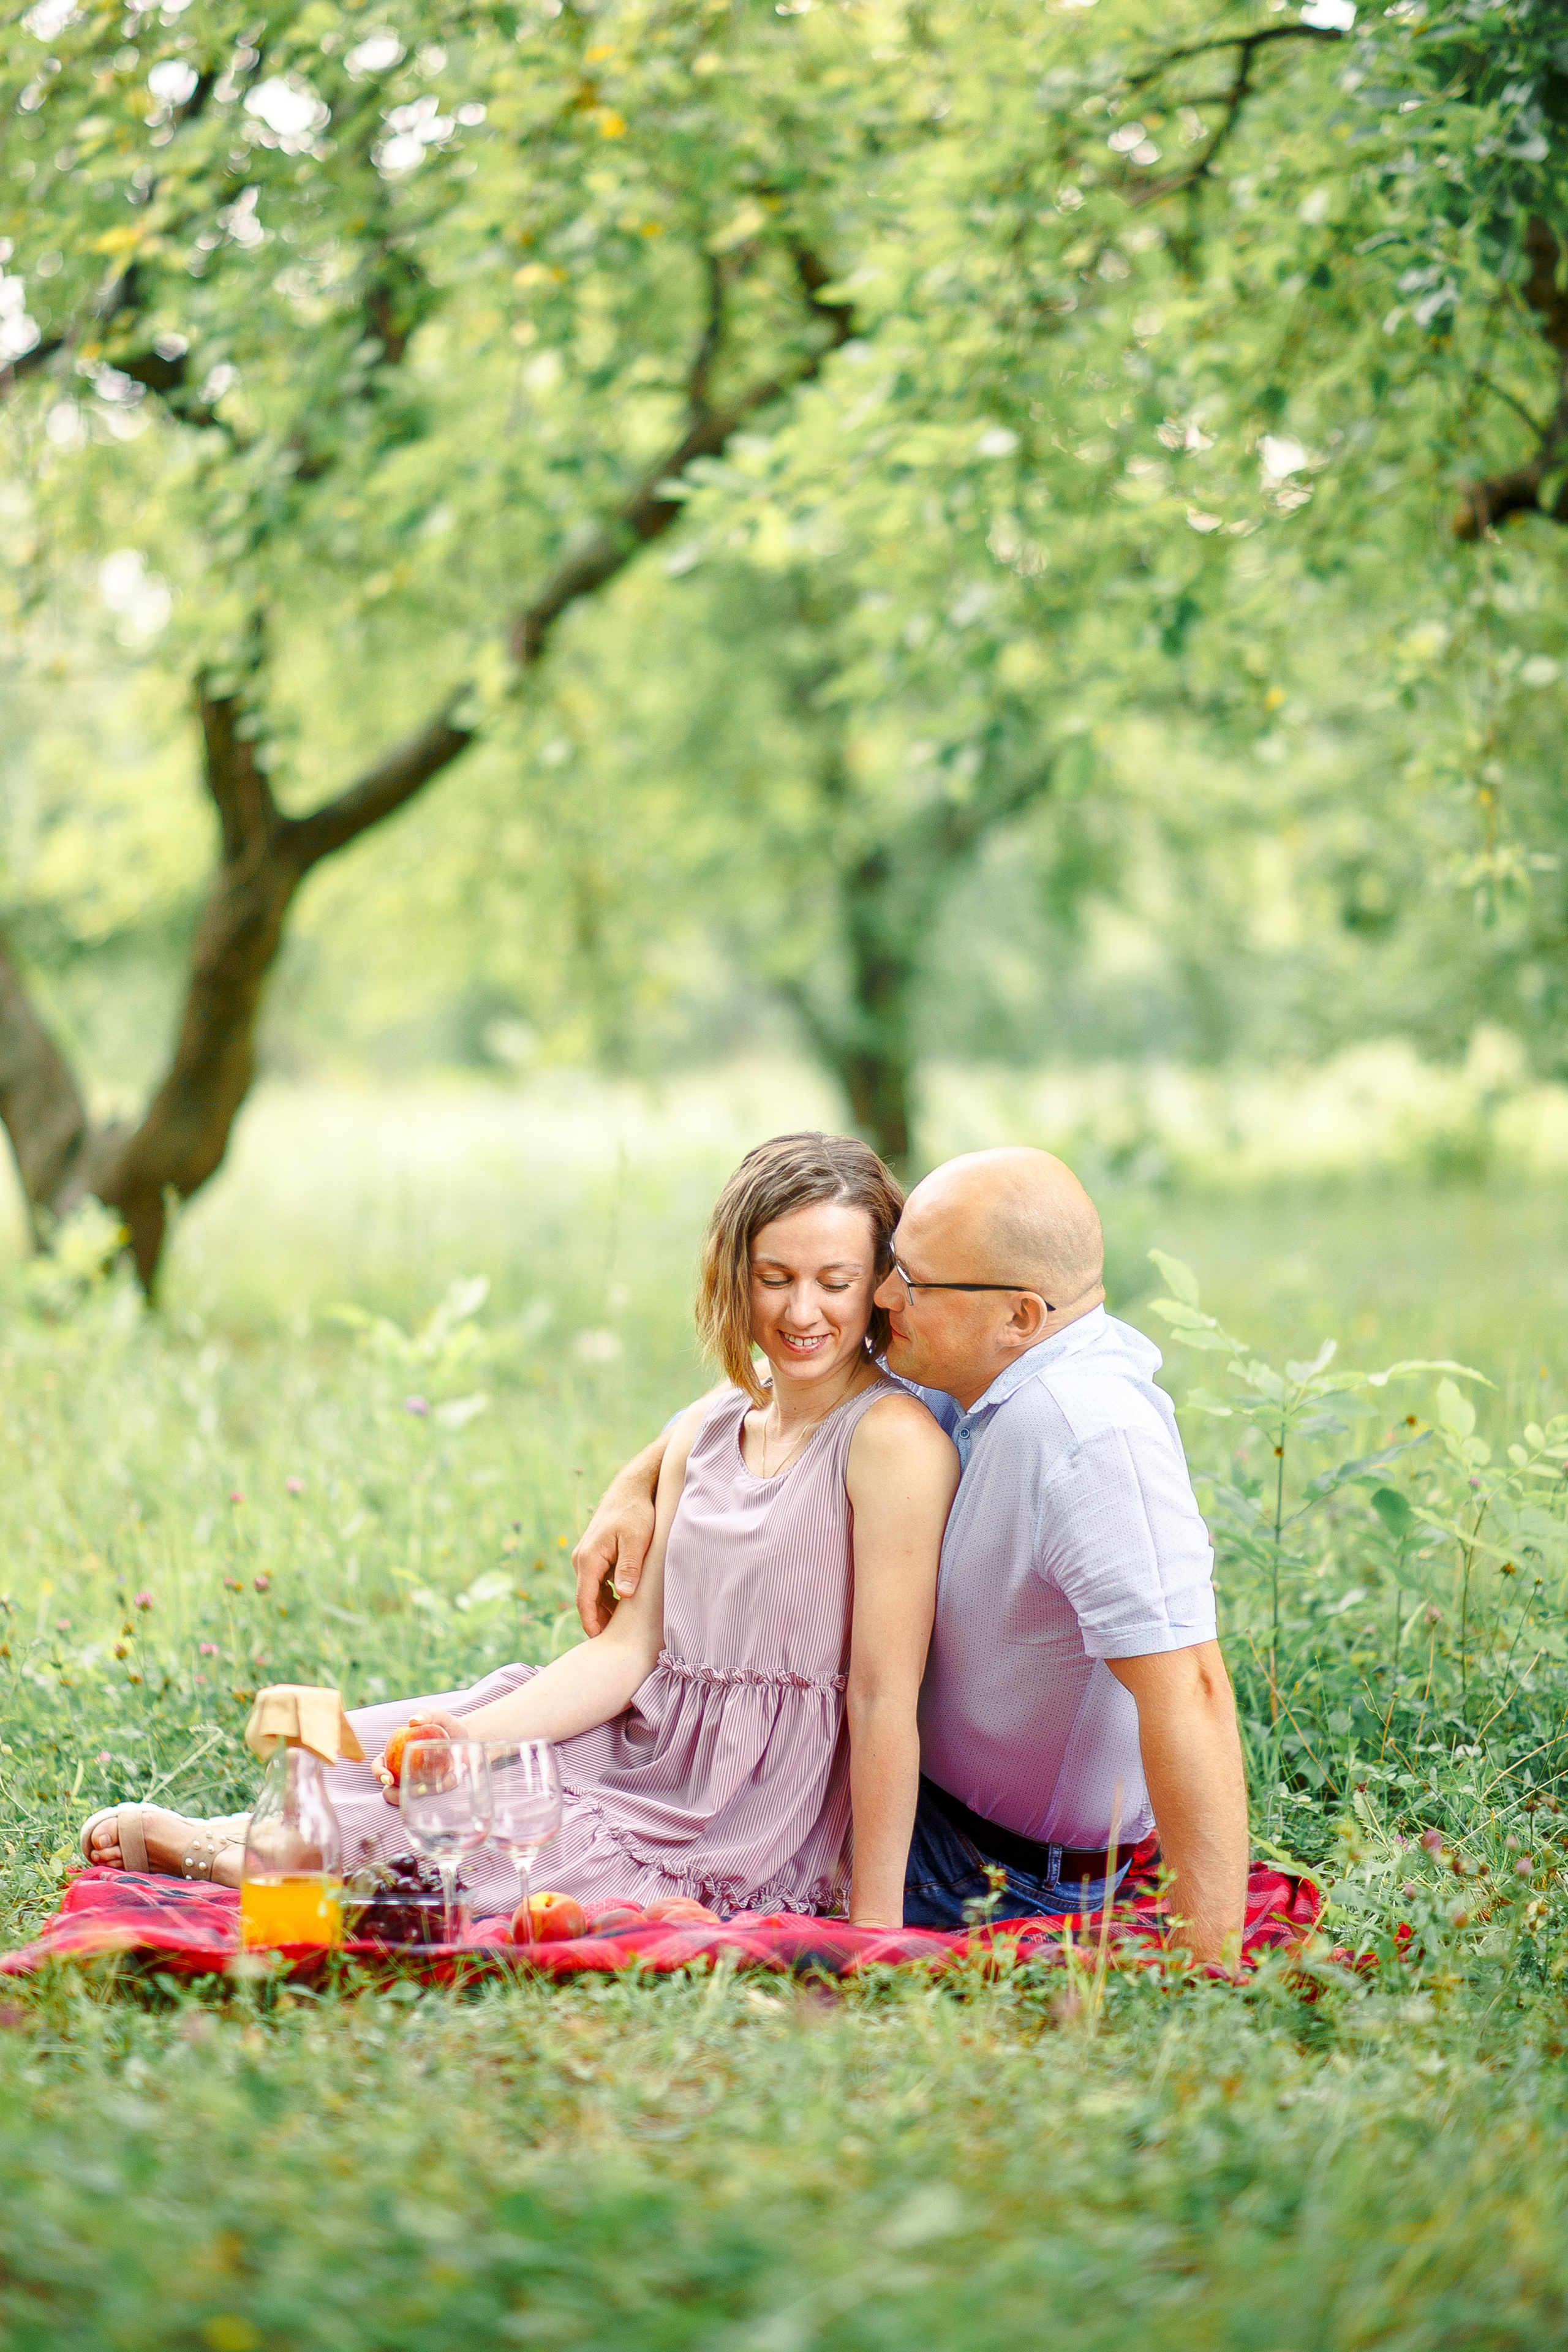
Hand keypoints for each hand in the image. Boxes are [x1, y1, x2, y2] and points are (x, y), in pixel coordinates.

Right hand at [373, 1709, 468, 1805]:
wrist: (464, 1737)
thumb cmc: (445, 1725)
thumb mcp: (438, 1716)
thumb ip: (427, 1714)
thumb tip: (413, 1720)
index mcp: (393, 1755)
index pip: (378, 1767)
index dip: (379, 1774)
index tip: (389, 1778)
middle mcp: (401, 1773)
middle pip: (389, 1791)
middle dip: (398, 1796)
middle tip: (418, 1788)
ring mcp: (416, 1784)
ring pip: (410, 1798)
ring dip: (424, 1794)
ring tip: (445, 1778)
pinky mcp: (433, 1790)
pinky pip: (433, 1796)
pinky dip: (443, 1788)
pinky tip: (455, 1776)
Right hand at [572, 1475, 656, 1633]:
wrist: (631, 1490)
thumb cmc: (635, 1514)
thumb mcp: (636, 1540)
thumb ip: (629, 1567)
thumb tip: (624, 1595)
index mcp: (589, 1558)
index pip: (584, 1598)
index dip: (591, 1622)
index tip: (598, 1641)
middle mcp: (582, 1559)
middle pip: (586, 1598)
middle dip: (598, 1619)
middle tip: (616, 1640)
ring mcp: (587, 1558)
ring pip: (593, 1591)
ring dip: (605, 1608)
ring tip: (623, 1627)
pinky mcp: (596, 1556)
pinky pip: (598, 1582)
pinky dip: (608, 1595)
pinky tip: (624, 1605)